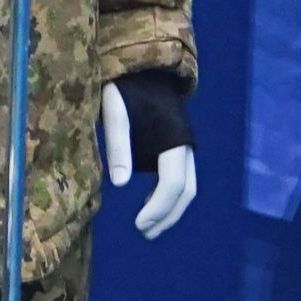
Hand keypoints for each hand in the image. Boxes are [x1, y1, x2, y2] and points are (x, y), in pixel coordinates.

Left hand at [98, 85, 197, 239]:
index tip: (138, 225)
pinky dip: (167, 196)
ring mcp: (184, 146)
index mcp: (174, 137)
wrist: (143, 66)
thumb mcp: (114, 109)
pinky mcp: (176, 147)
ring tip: (146, 227)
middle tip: (143, 233)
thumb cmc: (125, 87)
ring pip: (187, 187)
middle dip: (167, 216)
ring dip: (170, 210)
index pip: (174, 183)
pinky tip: (147, 204)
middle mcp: (185, 145)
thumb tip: (119, 183)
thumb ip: (117, 144)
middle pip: (186, 191)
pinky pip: (180, 179)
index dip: (158, 208)